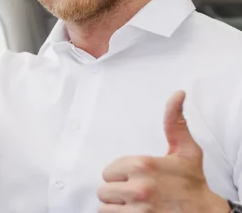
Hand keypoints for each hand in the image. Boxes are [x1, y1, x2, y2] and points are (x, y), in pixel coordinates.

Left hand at [97, 91, 230, 212]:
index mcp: (143, 165)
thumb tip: (177, 95)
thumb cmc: (192, 184)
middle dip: (117, 190)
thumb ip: (174, 122)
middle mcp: (138, 188)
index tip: (135, 177)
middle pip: (104, 189)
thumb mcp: (186, 150)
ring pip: (105, 206)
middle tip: (135, 191)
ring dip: (117, 206)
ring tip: (135, 204)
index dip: (120, 175)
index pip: (108, 171)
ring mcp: (136, 209)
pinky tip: (134, 212)